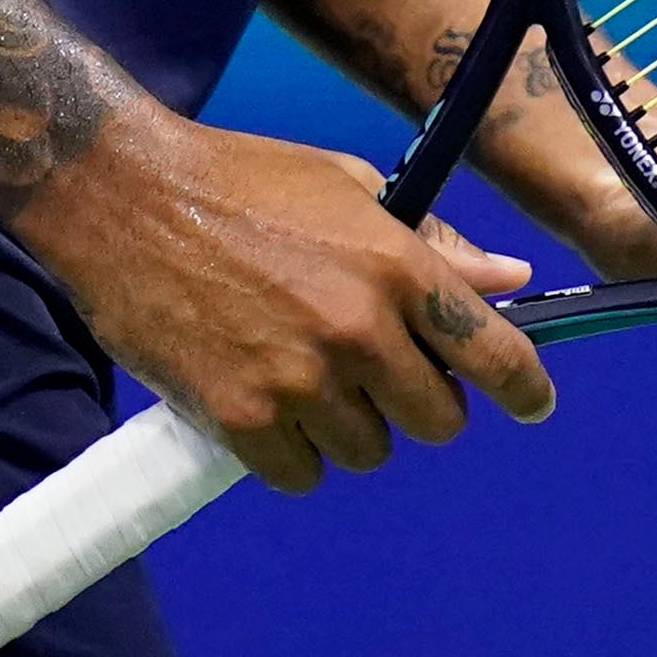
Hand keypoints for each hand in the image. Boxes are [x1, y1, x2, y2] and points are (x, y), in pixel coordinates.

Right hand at [12, 110, 554, 492]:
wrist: (123, 198)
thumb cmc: (239, 180)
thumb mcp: (346, 186)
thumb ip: (431, 243)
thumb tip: (508, 279)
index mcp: (395, 266)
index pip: (493, 351)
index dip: (525, 388)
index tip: (533, 404)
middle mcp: (358, 330)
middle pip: (437, 420)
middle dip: (417, 402)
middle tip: (375, 373)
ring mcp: (300, 380)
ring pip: (369, 451)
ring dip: (349, 426)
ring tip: (304, 376)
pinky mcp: (242, 419)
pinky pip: (301, 475)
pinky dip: (291, 453)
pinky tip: (266, 405)